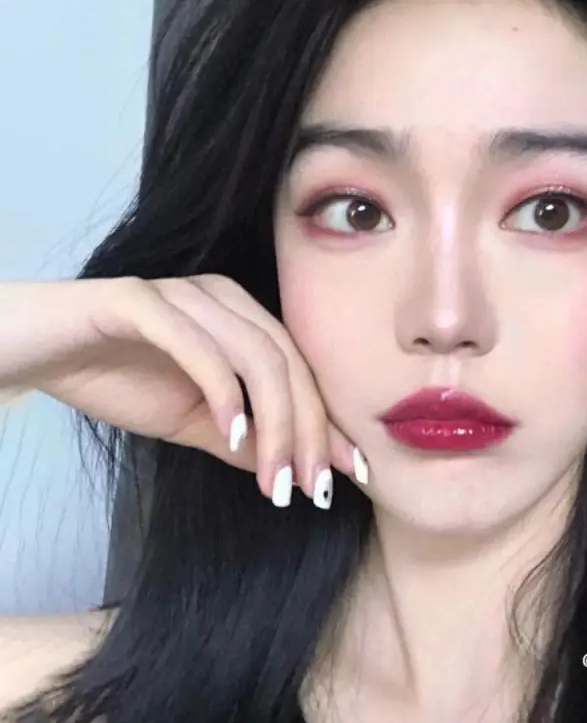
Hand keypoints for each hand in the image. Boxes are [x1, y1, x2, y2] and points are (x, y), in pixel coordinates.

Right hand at [0, 276, 366, 507]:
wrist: (40, 352)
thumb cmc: (117, 378)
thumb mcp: (193, 421)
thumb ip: (243, 438)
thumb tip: (294, 471)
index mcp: (243, 319)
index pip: (300, 373)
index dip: (328, 425)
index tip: (348, 477)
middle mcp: (224, 298)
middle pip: (288, 364)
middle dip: (308, 431)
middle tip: (311, 488)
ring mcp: (185, 295)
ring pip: (256, 355)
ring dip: (275, 422)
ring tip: (276, 478)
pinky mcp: (141, 301)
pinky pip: (197, 344)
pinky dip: (222, 390)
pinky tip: (231, 433)